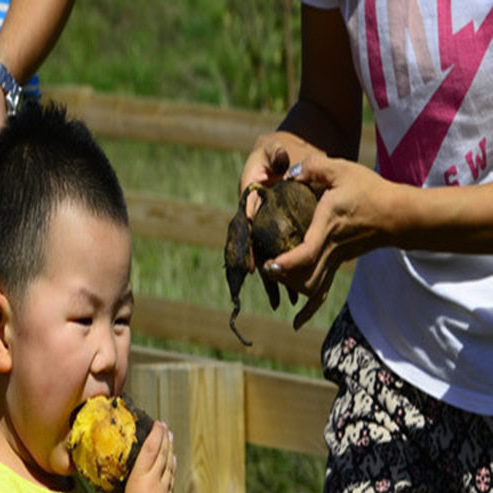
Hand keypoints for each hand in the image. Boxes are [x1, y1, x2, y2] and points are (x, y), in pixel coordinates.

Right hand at [236, 135, 297, 309]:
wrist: (282, 152)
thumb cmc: (278, 148)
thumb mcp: (276, 148)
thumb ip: (277, 153)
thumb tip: (282, 161)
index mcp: (247, 196)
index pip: (245, 223)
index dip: (247, 243)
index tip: (250, 262)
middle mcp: (250, 213)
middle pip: (250, 245)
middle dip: (256, 266)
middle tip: (264, 283)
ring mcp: (260, 224)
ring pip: (262, 254)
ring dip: (271, 277)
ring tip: (281, 299)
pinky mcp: (271, 231)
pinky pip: (274, 254)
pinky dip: (281, 271)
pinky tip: (291, 293)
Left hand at [263, 153, 391, 328]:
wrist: (397, 213)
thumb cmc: (370, 191)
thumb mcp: (342, 171)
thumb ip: (315, 168)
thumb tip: (290, 171)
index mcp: (327, 227)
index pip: (306, 254)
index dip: (285, 263)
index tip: (268, 265)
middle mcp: (330, 249)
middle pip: (303, 277)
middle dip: (281, 277)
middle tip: (264, 268)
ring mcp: (335, 260)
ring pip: (311, 287)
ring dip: (290, 287)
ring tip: (274, 277)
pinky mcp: (338, 265)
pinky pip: (321, 291)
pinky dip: (309, 308)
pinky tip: (296, 323)